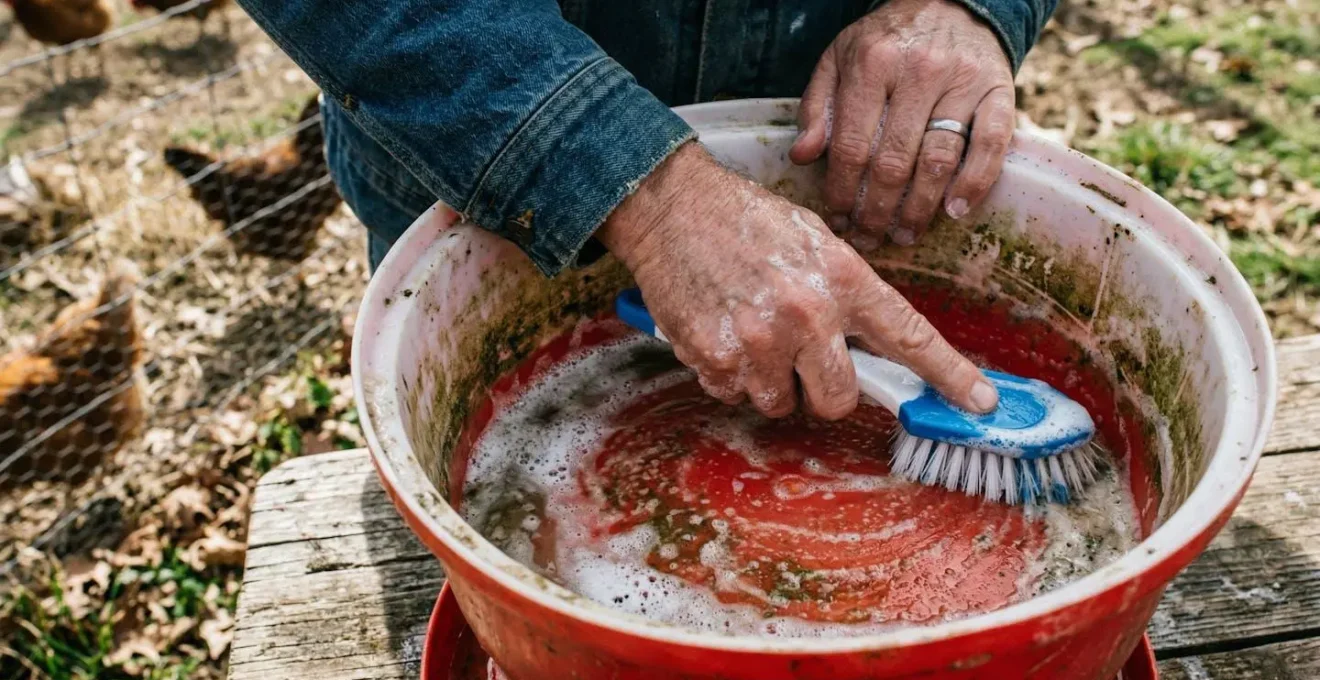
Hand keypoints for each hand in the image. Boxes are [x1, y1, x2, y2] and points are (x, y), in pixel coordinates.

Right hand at [598, 142, 997, 418]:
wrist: (671, 204)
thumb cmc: (744, 221)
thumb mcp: (814, 241)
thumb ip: (846, 296)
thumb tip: (869, 351)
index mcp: (843, 278)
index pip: (910, 337)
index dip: (950, 376)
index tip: (980, 404)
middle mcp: (808, 313)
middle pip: (840, 398)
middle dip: (823, 388)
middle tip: (800, 357)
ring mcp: (759, 339)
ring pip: (781, 402)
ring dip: (769, 381)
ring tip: (750, 331)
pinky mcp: (715, 356)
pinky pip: (733, 394)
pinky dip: (727, 374)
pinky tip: (720, 330)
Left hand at [789, 0, 1014, 243]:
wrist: (950, 3)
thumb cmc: (887, 42)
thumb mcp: (838, 60)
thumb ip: (817, 107)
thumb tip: (802, 157)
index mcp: (872, 64)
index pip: (851, 144)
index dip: (843, 190)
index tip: (839, 218)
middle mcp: (918, 71)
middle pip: (893, 160)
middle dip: (877, 210)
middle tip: (869, 237)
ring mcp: (962, 81)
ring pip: (938, 158)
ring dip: (919, 208)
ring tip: (904, 234)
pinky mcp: (999, 90)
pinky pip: (991, 145)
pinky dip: (974, 182)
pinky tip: (955, 211)